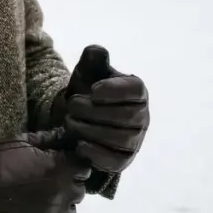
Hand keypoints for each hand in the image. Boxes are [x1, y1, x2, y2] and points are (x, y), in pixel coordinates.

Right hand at [0, 129, 90, 212]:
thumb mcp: (22, 141)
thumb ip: (49, 139)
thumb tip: (67, 133)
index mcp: (62, 169)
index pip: (84, 166)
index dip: (73, 163)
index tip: (61, 162)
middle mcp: (64, 195)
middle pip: (79, 190)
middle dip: (68, 183)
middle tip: (48, 179)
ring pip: (70, 212)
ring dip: (61, 205)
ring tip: (41, 198)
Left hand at [60, 45, 148, 173]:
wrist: (78, 116)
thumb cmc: (87, 89)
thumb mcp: (88, 70)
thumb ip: (93, 58)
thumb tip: (97, 51)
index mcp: (136, 90)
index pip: (135, 91)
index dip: (116, 91)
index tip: (93, 90)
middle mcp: (142, 116)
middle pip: (127, 116)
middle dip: (96, 111)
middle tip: (72, 105)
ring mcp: (135, 140)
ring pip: (120, 139)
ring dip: (91, 130)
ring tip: (69, 121)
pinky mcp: (123, 160)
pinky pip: (115, 161)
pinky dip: (96, 154)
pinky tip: (79, 145)